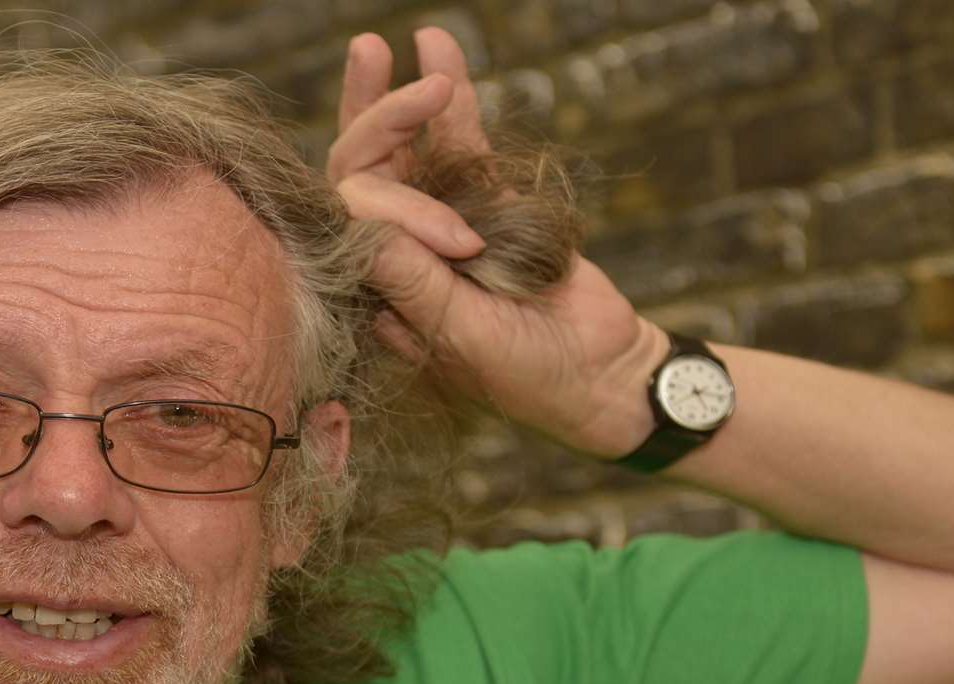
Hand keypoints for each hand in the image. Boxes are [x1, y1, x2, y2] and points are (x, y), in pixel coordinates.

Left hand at [331, 28, 663, 456]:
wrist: (601, 370)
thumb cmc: (529, 372)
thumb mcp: (467, 335)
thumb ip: (413, 279)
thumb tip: (352, 211)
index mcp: (375, 294)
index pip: (352, 221)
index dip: (391, 204)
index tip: (463, 238)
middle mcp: (395, 255)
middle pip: (359, 173)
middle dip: (368, 116)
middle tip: (373, 53)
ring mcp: (437, 225)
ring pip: (402, 151)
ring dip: (391, 95)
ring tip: (379, 42)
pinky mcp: (483, 202)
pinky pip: (457, 145)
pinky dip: (450, 100)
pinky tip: (437, 49)